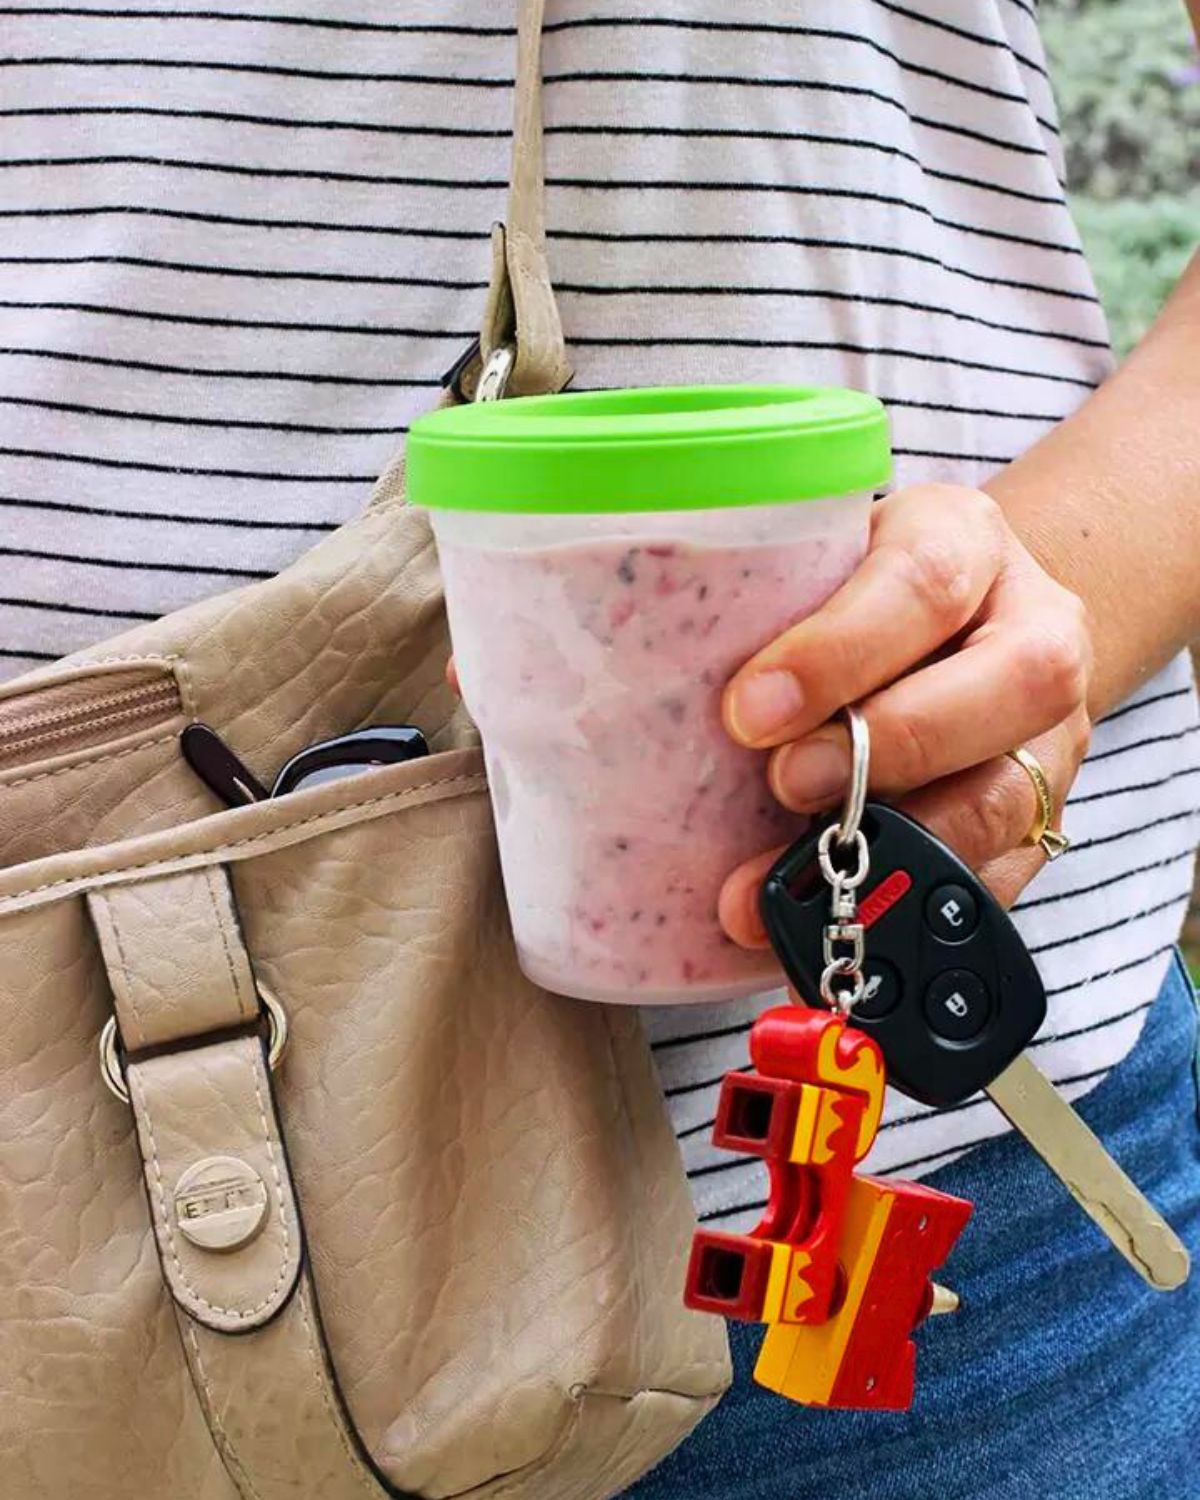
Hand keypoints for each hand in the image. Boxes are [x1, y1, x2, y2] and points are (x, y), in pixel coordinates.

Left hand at [717, 484, 1093, 948]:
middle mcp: (1033, 631)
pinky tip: (843, 928)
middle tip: (784, 784)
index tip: (750, 710)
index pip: (922, 581)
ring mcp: (1047, 735)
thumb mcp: (813, 565)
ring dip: (900, 848)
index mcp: (965, 542)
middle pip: (1012, 683)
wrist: (954, 622)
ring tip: (803, 882)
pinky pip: (996, 879)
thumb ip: (764, 612)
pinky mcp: (1040, 820)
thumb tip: (653, 702)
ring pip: (1011, 796)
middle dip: (887, 746)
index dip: (839, 652)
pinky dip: (914, 912)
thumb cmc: (854, 595)